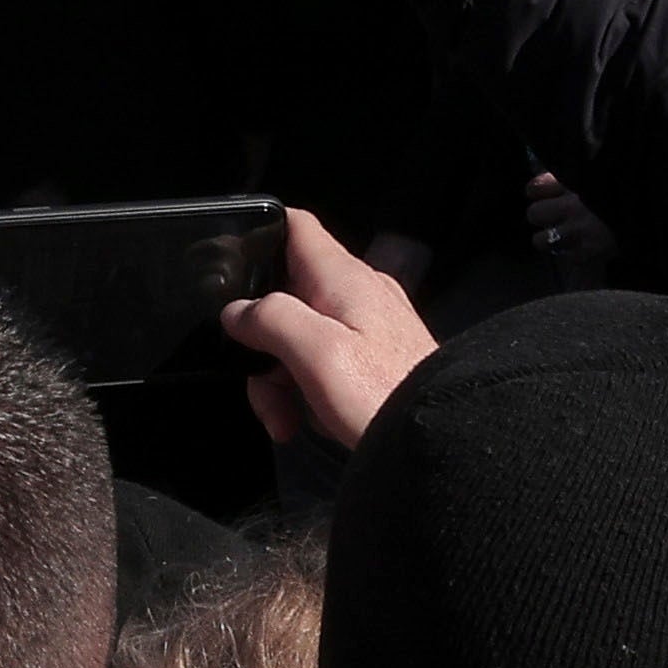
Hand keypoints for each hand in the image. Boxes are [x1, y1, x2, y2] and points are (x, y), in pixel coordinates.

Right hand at [225, 204, 434, 456]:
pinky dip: (305, 390)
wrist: (436, 441)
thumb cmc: (383, 394)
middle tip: (264, 388)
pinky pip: (321, 361)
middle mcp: (356, 292)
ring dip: (280, 379)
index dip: (258, 235)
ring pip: (298, 335)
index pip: (295, 226)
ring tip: (285, 420)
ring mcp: (366, 325)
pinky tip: (308, 421)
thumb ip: (270, 319)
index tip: (230, 270)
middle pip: (285, 296)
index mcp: (343, 277)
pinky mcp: (373, 358)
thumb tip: (237, 312)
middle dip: (262, 343)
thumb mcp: (316, 353)